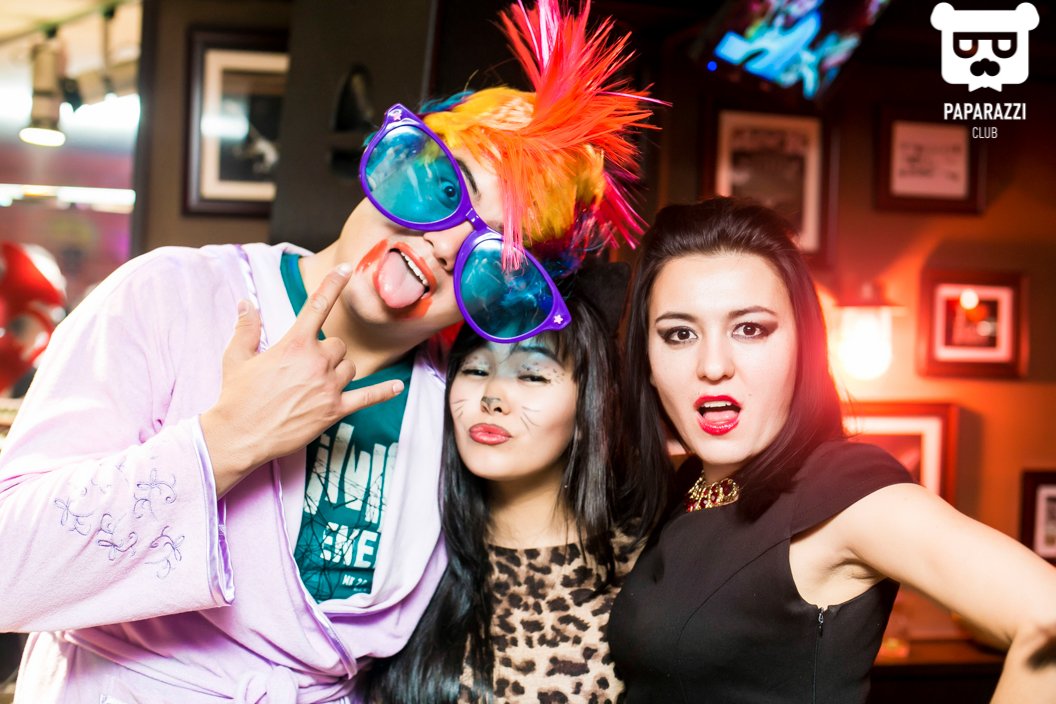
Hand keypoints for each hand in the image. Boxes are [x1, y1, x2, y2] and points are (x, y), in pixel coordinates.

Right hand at [201, 264, 404, 496]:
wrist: (240, 435)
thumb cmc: (237, 396)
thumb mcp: (237, 357)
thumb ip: (246, 327)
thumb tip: (246, 303)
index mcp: (294, 344)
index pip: (318, 305)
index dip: (333, 284)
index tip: (346, 268)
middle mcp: (316, 361)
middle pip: (338, 345)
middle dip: (327, 353)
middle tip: (305, 370)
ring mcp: (328, 386)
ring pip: (349, 367)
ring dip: (339, 371)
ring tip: (316, 385)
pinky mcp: (335, 410)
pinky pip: (368, 397)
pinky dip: (384, 392)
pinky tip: (398, 387)